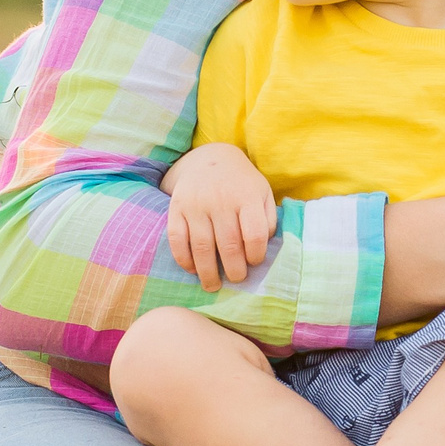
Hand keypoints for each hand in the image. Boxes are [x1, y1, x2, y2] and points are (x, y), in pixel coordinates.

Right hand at [162, 144, 276, 292]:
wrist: (209, 159)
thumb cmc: (241, 184)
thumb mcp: (262, 193)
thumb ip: (267, 219)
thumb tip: (263, 247)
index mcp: (247, 197)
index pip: (254, 234)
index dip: (256, 255)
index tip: (254, 263)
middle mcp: (220, 200)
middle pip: (228, 245)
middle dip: (234, 270)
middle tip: (236, 280)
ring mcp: (196, 204)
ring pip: (201, 247)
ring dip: (207, 272)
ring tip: (213, 285)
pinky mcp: (176, 208)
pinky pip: (177, 239)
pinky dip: (184, 259)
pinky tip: (193, 270)